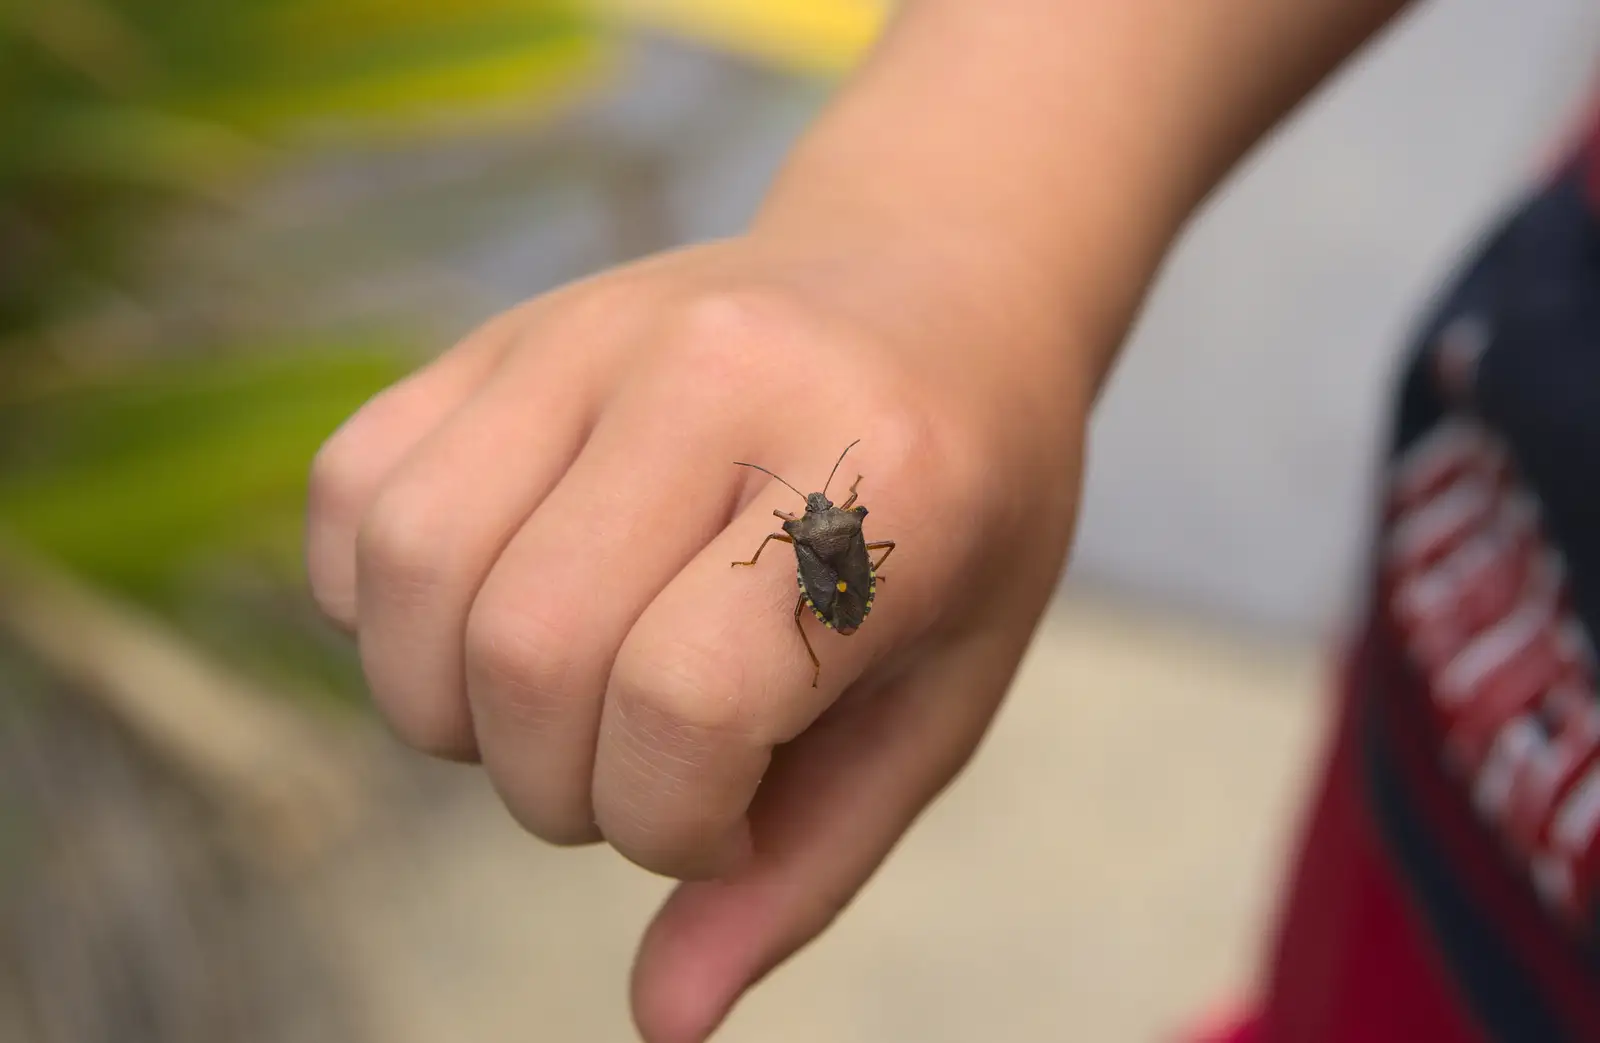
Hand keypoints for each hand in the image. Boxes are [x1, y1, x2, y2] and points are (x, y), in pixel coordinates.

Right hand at [305, 233, 1089, 1041]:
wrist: (935, 291)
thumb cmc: (961, 516)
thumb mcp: (939, 698)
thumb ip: (806, 866)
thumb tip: (663, 1029)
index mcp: (878, 476)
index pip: (684, 704)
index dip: (675, 822)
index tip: (731, 808)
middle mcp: (720, 375)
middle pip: (528, 653)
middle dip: (560, 789)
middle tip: (642, 766)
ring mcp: (591, 330)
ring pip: (414, 574)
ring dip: (449, 710)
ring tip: (557, 700)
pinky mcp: (500, 329)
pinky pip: (355, 494)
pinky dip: (384, 606)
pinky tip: (488, 612)